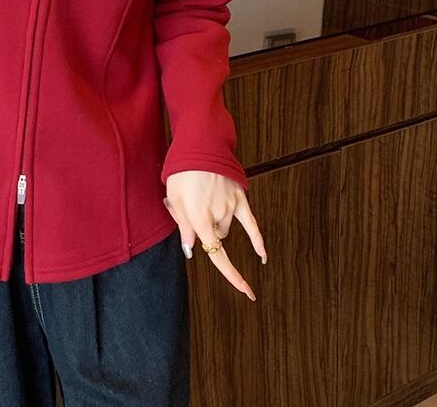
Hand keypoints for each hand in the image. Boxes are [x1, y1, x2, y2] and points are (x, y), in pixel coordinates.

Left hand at [163, 170, 265, 300]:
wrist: (201, 145)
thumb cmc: (182, 171)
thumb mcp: (174, 198)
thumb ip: (183, 225)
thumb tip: (191, 249)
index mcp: (199, 218)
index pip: (216, 253)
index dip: (232, 274)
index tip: (246, 289)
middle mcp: (218, 215)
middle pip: (215, 237)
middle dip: (204, 230)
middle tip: (188, 207)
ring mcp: (231, 207)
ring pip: (226, 228)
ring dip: (215, 222)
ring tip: (199, 197)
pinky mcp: (240, 197)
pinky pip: (251, 223)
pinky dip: (257, 240)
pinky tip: (262, 255)